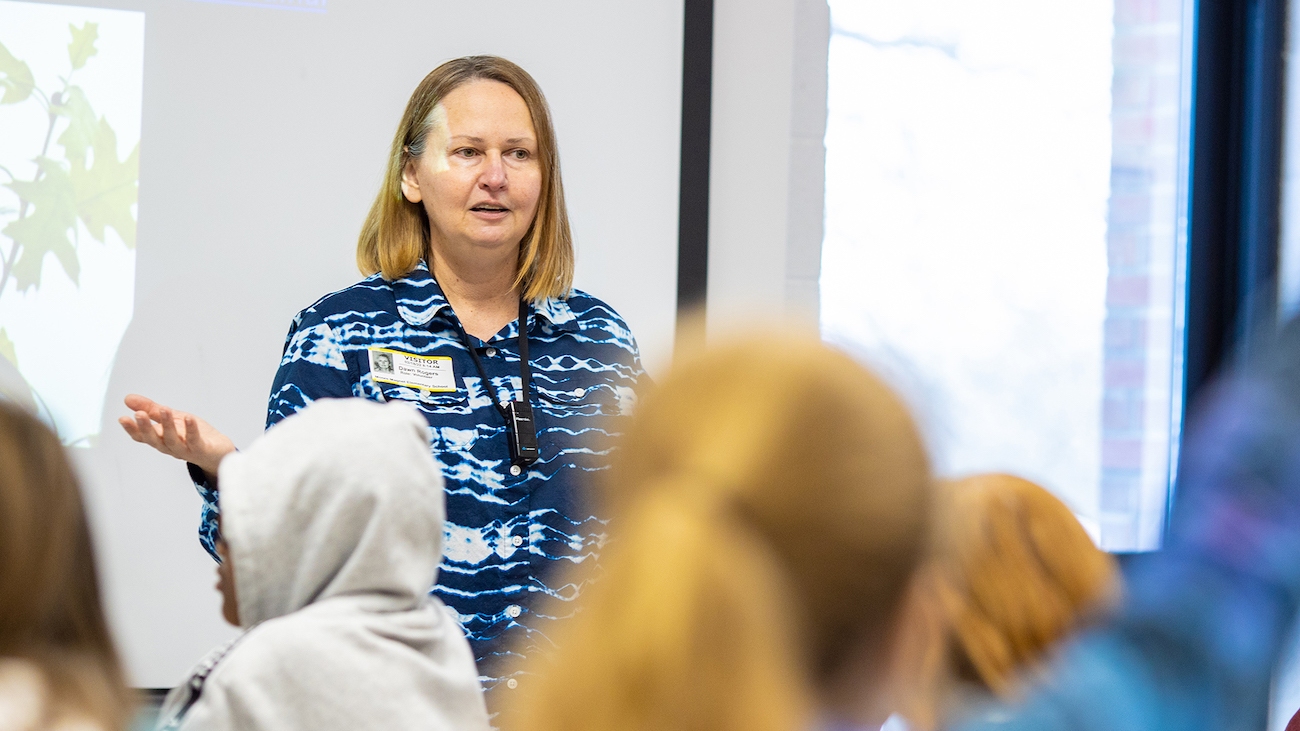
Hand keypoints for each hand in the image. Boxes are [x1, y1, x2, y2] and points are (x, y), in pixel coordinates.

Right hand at [118, 393, 236, 477]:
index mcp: (160, 439)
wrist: (218, 452)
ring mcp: (185, 450)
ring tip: (164, 410)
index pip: (142, 436)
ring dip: (167, 425)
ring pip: (172, 440)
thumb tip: (127, 398)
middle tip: (138, 414)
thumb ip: (151, 409)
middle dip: (145, 427)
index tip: (122, 418)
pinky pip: (194, 440)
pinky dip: (191, 430)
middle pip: (154, 439)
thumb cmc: (192, 435)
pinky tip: (189, 418)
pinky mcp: (201, 449)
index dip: (132, 429)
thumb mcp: (171, 418)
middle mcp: (169, 446)